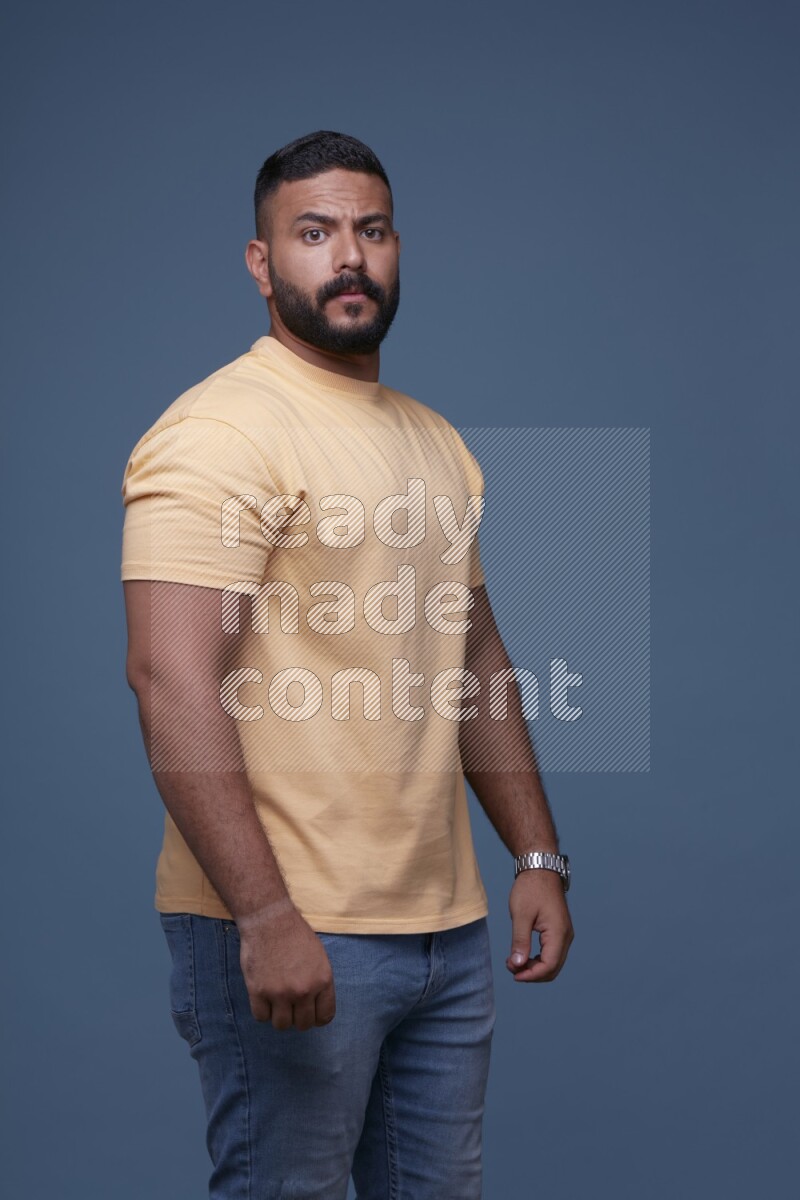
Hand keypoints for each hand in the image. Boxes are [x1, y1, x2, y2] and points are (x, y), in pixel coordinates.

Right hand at [237, 904, 335, 1030]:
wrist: (270, 921)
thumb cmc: (295, 935)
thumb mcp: (319, 958)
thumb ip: (319, 983)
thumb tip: (316, 1005)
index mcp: (322, 981)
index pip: (325, 1017)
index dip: (316, 1017)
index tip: (309, 1012)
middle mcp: (303, 990)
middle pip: (303, 1024)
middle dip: (298, 1018)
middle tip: (291, 1006)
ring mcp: (280, 993)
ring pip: (282, 1025)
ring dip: (279, 1016)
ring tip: (276, 1002)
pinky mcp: (258, 992)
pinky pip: (261, 1017)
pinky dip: (262, 1011)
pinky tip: (263, 998)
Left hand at [506, 868, 573, 982]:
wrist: (540, 869)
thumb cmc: (530, 888)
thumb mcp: (521, 915)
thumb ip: (520, 941)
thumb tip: (518, 965)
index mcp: (558, 933)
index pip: (549, 966)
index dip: (531, 975)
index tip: (513, 974)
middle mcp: (566, 936)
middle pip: (553, 968)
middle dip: (532, 973)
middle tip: (511, 966)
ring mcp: (564, 934)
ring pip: (553, 962)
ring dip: (534, 967)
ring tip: (514, 961)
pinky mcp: (560, 931)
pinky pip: (552, 953)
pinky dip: (538, 959)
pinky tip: (523, 954)